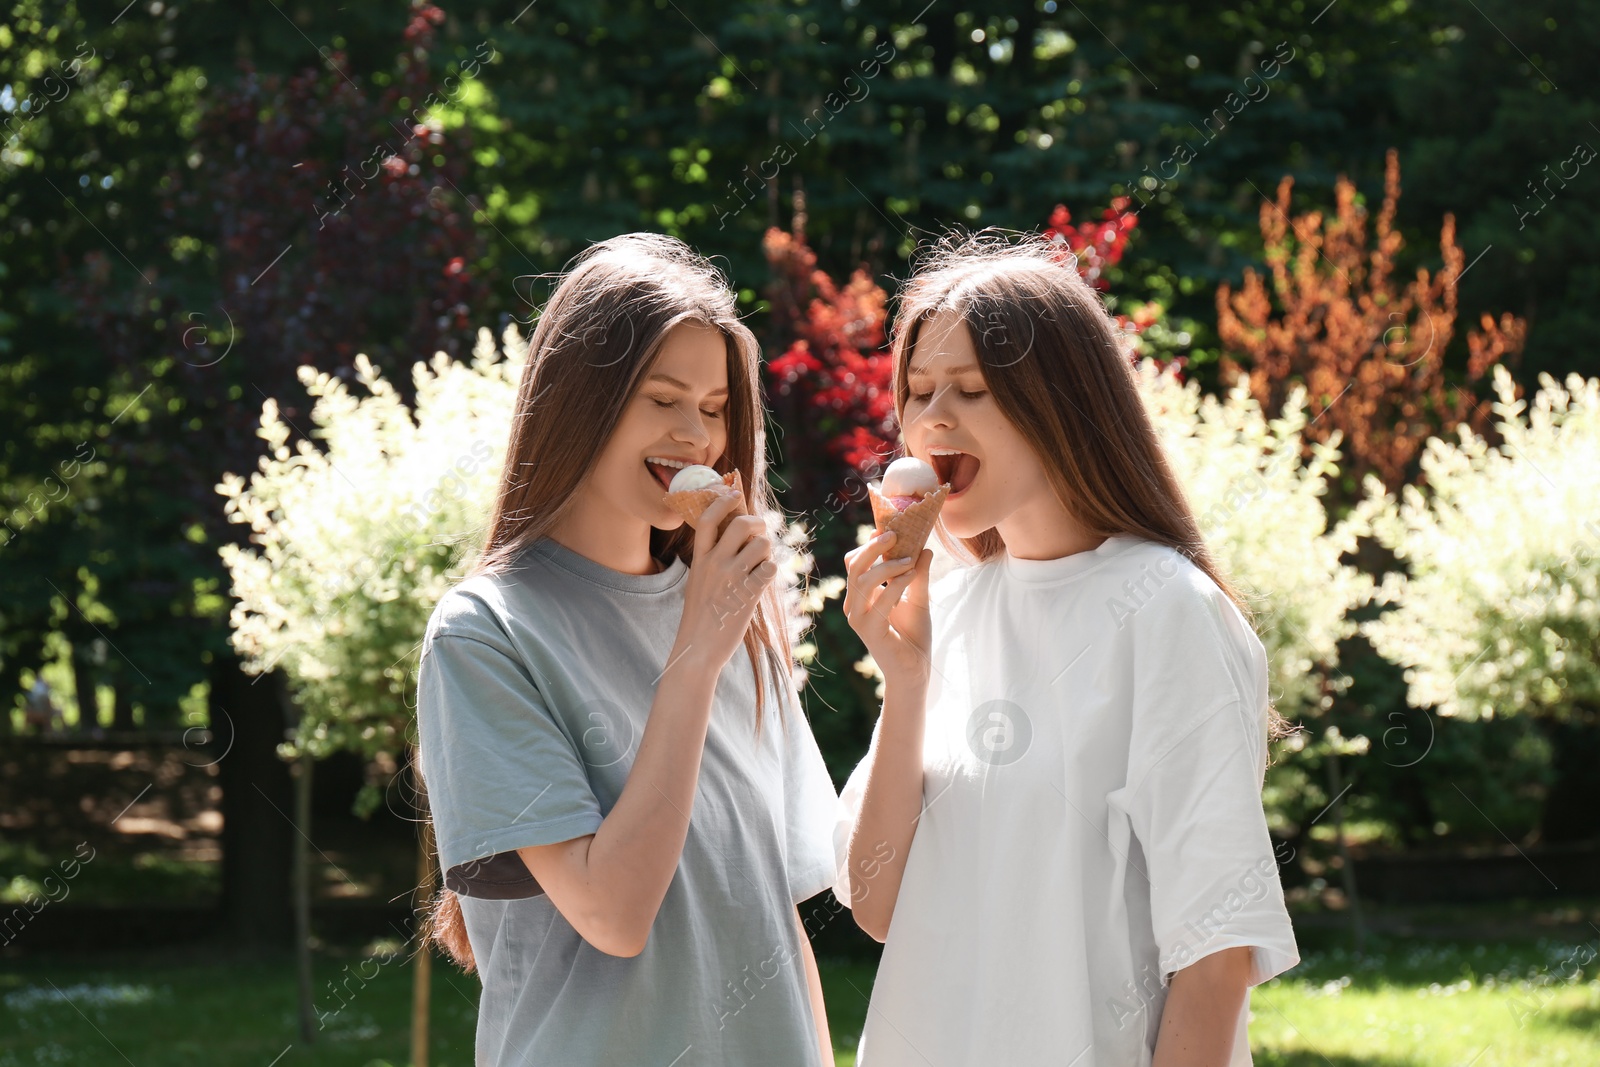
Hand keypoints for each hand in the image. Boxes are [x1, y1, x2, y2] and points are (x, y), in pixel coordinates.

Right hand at [671, 490, 776, 671]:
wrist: (698, 648)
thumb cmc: (700, 617)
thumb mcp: (698, 582)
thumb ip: (712, 561)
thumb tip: (737, 540)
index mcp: (699, 559)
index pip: (709, 518)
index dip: (723, 500)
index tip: (733, 493)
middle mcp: (714, 564)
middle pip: (741, 524)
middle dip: (758, 524)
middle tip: (760, 534)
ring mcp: (731, 578)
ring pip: (761, 544)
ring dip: (767, 551)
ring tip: (761, 564)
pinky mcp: (748, 594)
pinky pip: (770, 567)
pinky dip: (771, 571)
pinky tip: (763, 581)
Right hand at [842, 529, 931, 689]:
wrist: (915, 671)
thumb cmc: (913, 637)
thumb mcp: (919, 599)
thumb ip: (919, 576)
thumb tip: (926, 549)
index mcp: (861, 596)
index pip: (855, 563)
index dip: (868, 544)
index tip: (889, 530)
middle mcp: (854, 605)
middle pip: (854, 566)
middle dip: (872, 547)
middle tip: (894, 534)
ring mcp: (858, 618)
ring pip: (863, 580)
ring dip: (887, 565)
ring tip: (910, 558)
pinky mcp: (868, 630)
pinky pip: (880, 600)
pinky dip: (896, 583)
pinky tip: (913, 574)